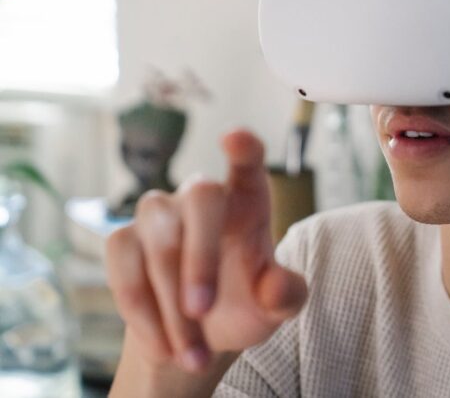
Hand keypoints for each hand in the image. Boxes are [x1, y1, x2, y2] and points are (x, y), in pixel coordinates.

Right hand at [106, 129, 307, 372]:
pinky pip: (122, 261)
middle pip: (200, 195)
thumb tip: (276, 287)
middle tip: (201, 312)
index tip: (236, 139)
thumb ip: (285, 295)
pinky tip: (162, 341)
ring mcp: (160, 214)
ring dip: (170, 299)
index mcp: (248, 201)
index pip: (248, 162)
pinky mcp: (123, 240)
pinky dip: (141, 307)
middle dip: (199, 257)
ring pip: (159, 236)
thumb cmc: (244, 306)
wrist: (195, 338)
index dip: (244, 148)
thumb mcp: (275, 308)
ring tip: (191, 351)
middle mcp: (202, 196)